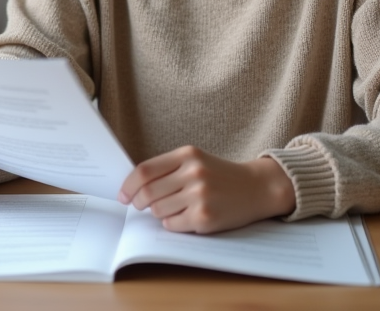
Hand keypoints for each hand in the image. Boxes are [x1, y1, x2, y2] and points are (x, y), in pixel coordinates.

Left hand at [117, 146, 294, 233]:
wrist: (257, 188)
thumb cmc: (221, 175)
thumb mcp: (195, 161)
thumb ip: (167, 169)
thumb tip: (133, 187)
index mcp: (187, 155)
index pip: (144, 170)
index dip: (128, 185)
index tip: (123, 195)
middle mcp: (193, 173)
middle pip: (148, 193)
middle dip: (140, 203)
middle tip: (142, 205)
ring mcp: (200, 196)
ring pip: (158, 211)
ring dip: (160, 213)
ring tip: (175, 207)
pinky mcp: (205, 217)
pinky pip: (172, 224)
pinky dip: (173, 223)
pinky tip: (186, 216)